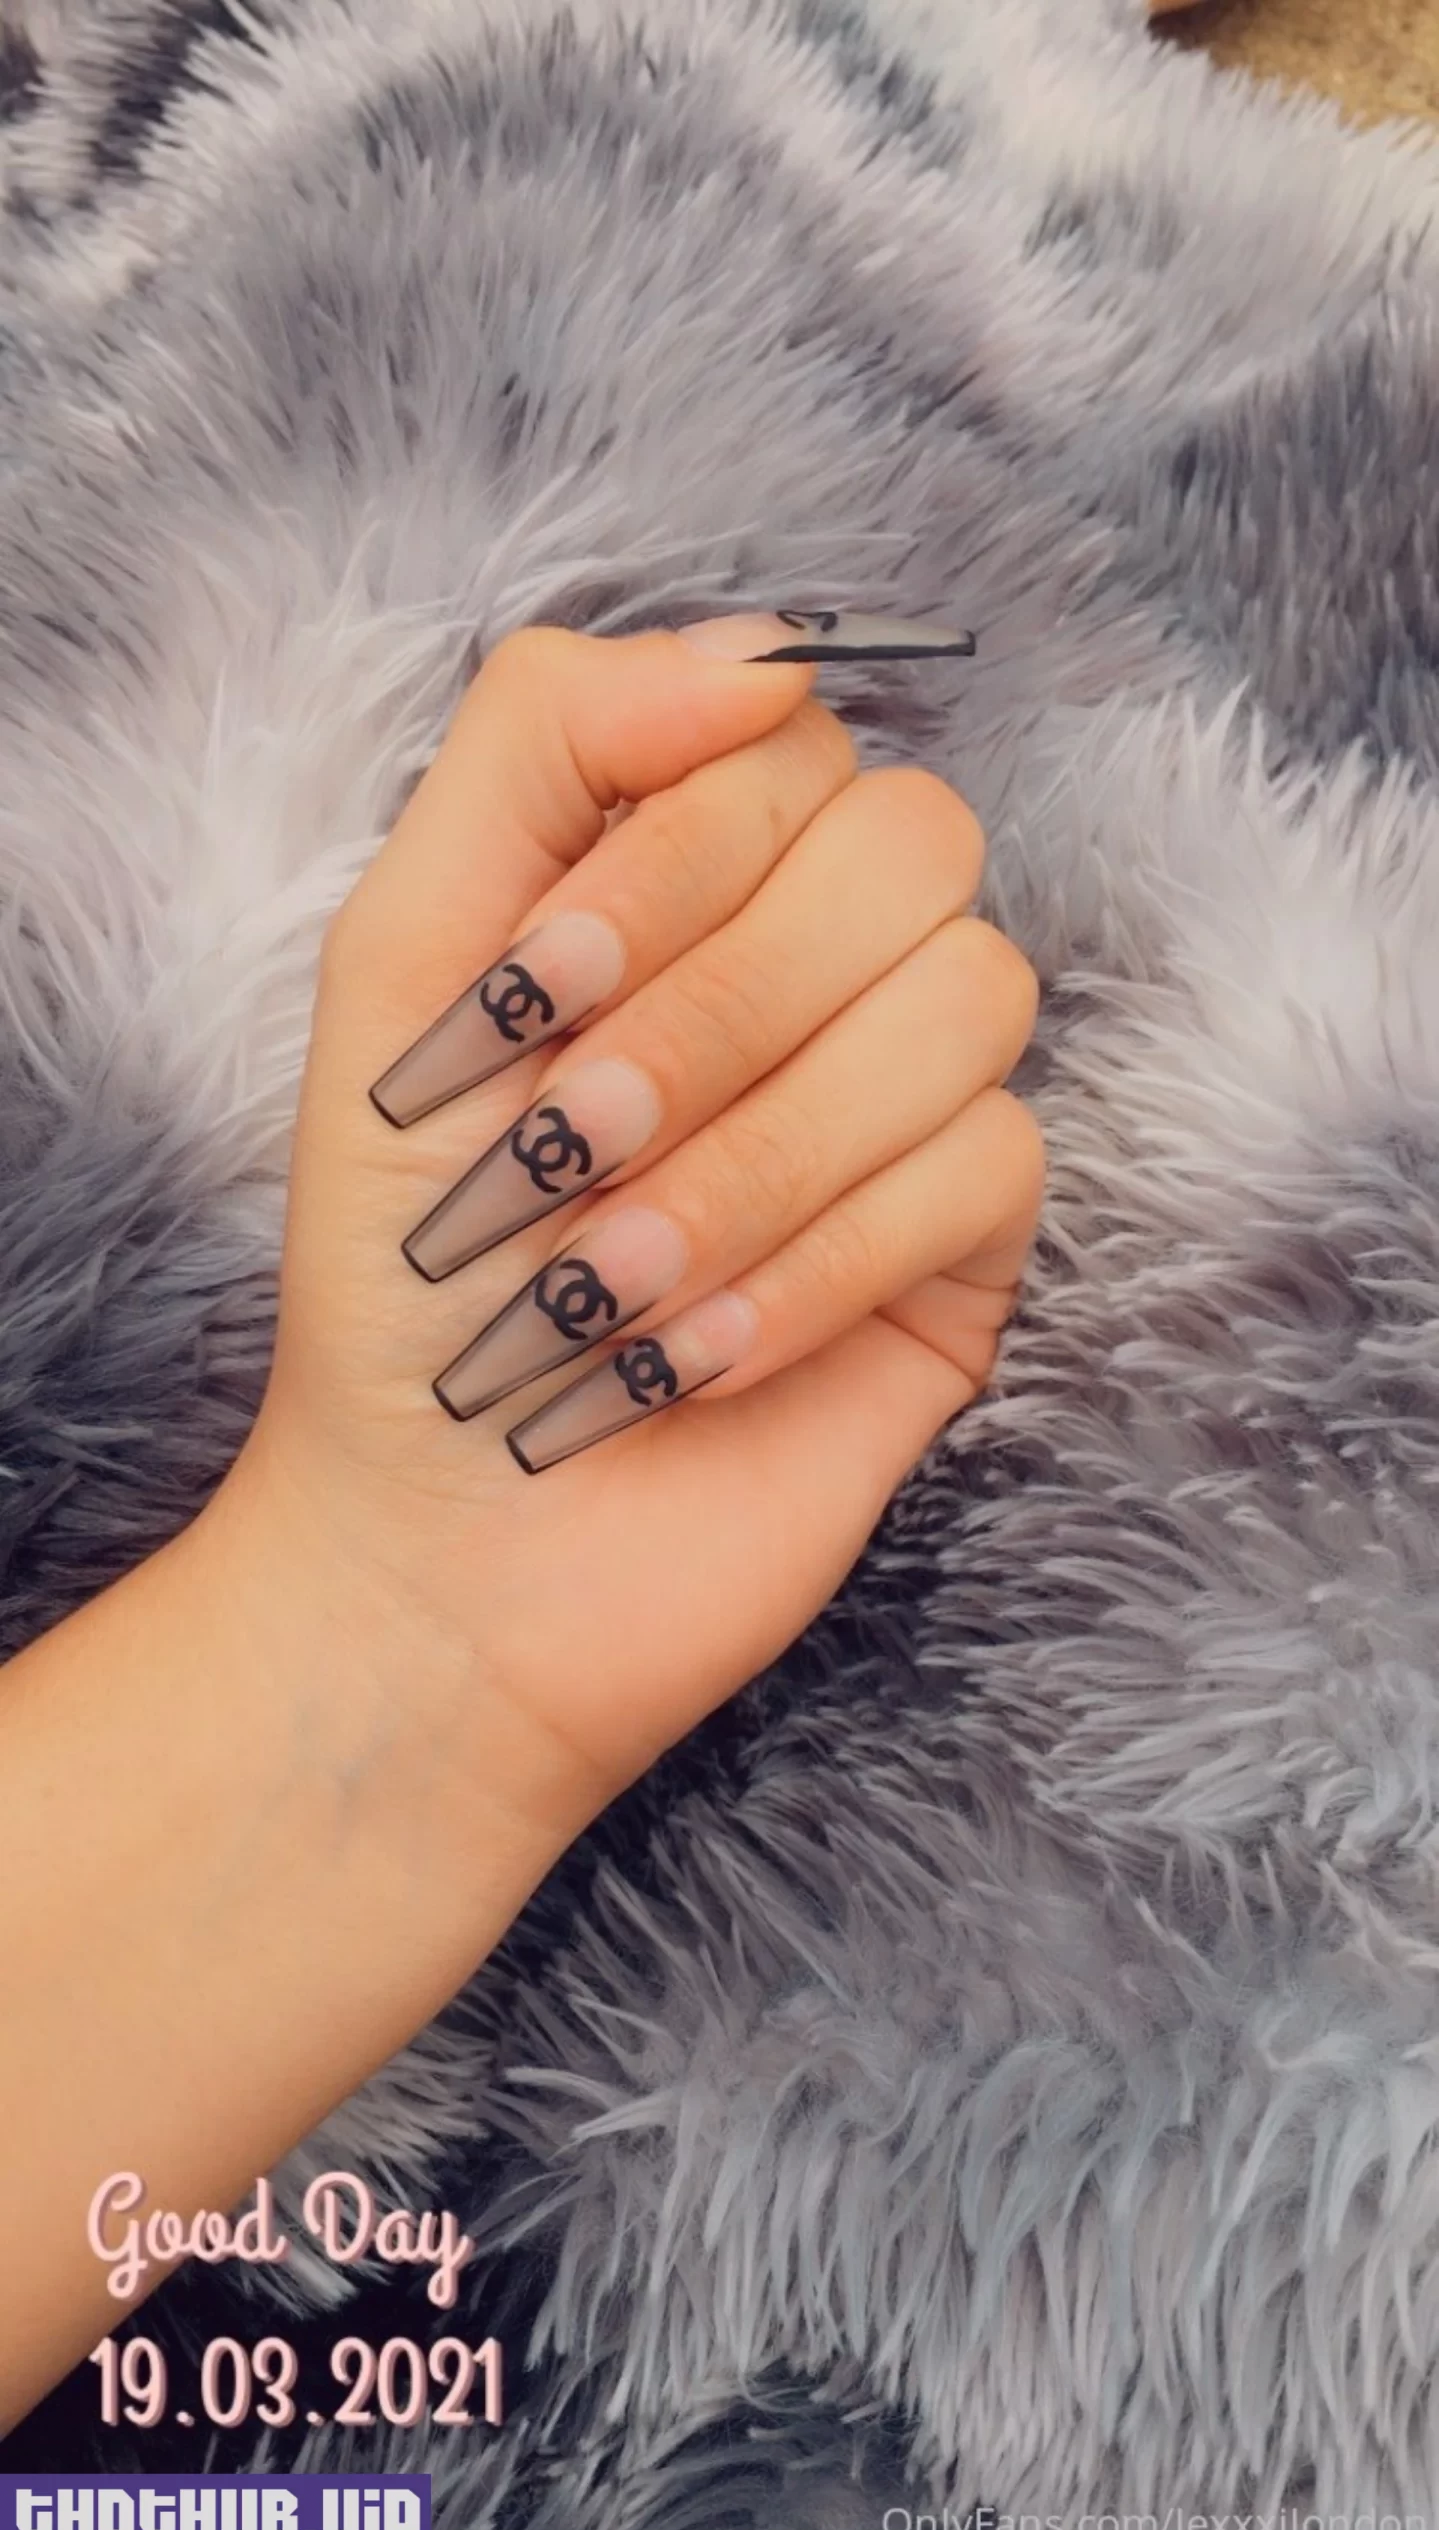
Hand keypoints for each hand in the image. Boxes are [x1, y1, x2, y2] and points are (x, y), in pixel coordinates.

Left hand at [206, 618, 1042, 1850]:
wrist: (441, 1553)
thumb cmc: (401, 1269)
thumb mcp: (401, 959)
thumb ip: (542, 743)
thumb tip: (754, 649)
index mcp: (693, 885)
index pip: (786, 741)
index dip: (667, 858)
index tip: (526, 996)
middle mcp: (822, 974)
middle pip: (908, 849)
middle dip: (714, 1011)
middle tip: (564, 1148)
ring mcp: (907, 1109)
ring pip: (969, 1004)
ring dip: (757, 1156)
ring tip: (608, 1283)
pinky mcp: (966, 1254)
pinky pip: (986, 1170)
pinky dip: (820, 1263)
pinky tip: (695, 1357)